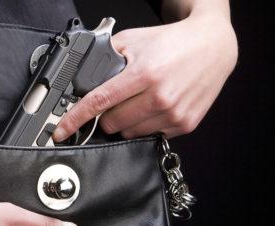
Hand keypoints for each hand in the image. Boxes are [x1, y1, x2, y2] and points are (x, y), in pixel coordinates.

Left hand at [53, 8, 237, 140]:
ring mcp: (173, 114)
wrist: (214, 47)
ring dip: (126, 122)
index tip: (60, 131)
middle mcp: (160, 96)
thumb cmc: (172, 43)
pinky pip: (150, 135)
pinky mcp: (185, 124)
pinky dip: (145, 125)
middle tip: (117, 99)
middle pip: (112, 123)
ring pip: (129, 133)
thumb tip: (82, 78)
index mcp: (144, 74)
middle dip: (107, 114)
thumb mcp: (134, 40)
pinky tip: (154, 107)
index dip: (75, 119)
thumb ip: (106, 58)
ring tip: (138, 101)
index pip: (99, 102)